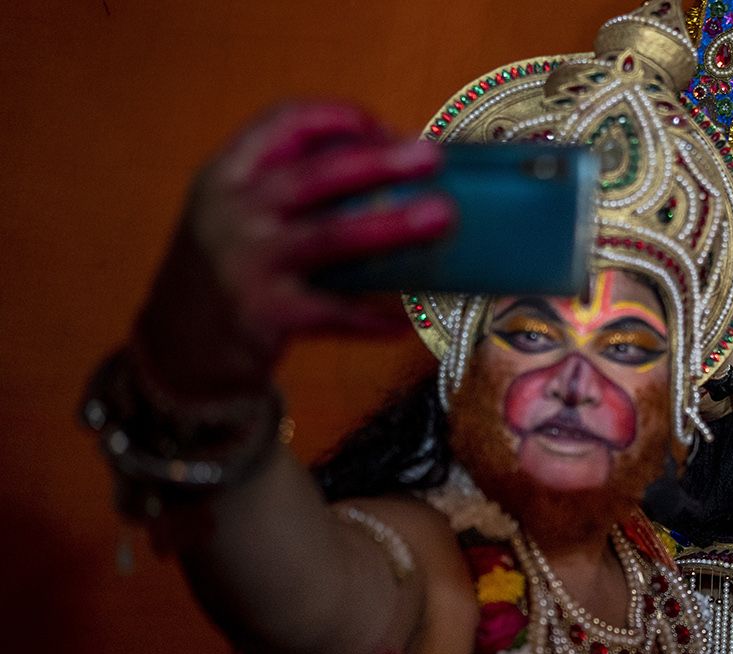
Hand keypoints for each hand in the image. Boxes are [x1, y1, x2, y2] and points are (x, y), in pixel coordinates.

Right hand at [132, 102, 453, 398]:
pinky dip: (371, 317)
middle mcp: (233, 210)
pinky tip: (404, 320)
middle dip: (380, 162)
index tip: (384, 128)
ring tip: (441, 217)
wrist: (178, 345)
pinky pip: (332, 312)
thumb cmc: (231, 267)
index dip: (338, 118)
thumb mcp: (241, 211)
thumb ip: (295, 186)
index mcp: (228, 174)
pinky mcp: (264, 314)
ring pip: (332, 236)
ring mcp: (248, 262)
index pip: (282, 122)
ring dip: (392, 225)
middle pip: (316, 175)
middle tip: (431, 157)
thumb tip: (392, 164)